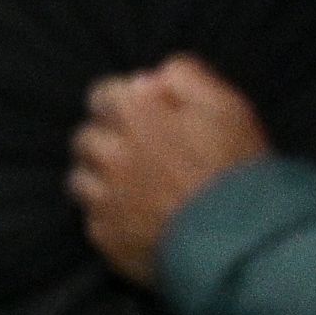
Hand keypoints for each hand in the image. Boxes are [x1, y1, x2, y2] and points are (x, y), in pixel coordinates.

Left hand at [70, 55, 269, 286]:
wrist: (236, 238)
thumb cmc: (236, 168)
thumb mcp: (227, 105)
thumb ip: (187, 77)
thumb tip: (154, 76)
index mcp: (139, 115)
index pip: (104, 93)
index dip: (121, 99)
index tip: (138, 110)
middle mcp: (112, 153)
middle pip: (86, 136)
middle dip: (105, 137)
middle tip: (134, 148)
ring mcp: (105, 198)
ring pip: (79, 179)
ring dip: (98, 176)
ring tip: (129, 184)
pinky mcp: (107, 236)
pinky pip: (91, 219)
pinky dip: (108, 214)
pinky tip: (135, 216)